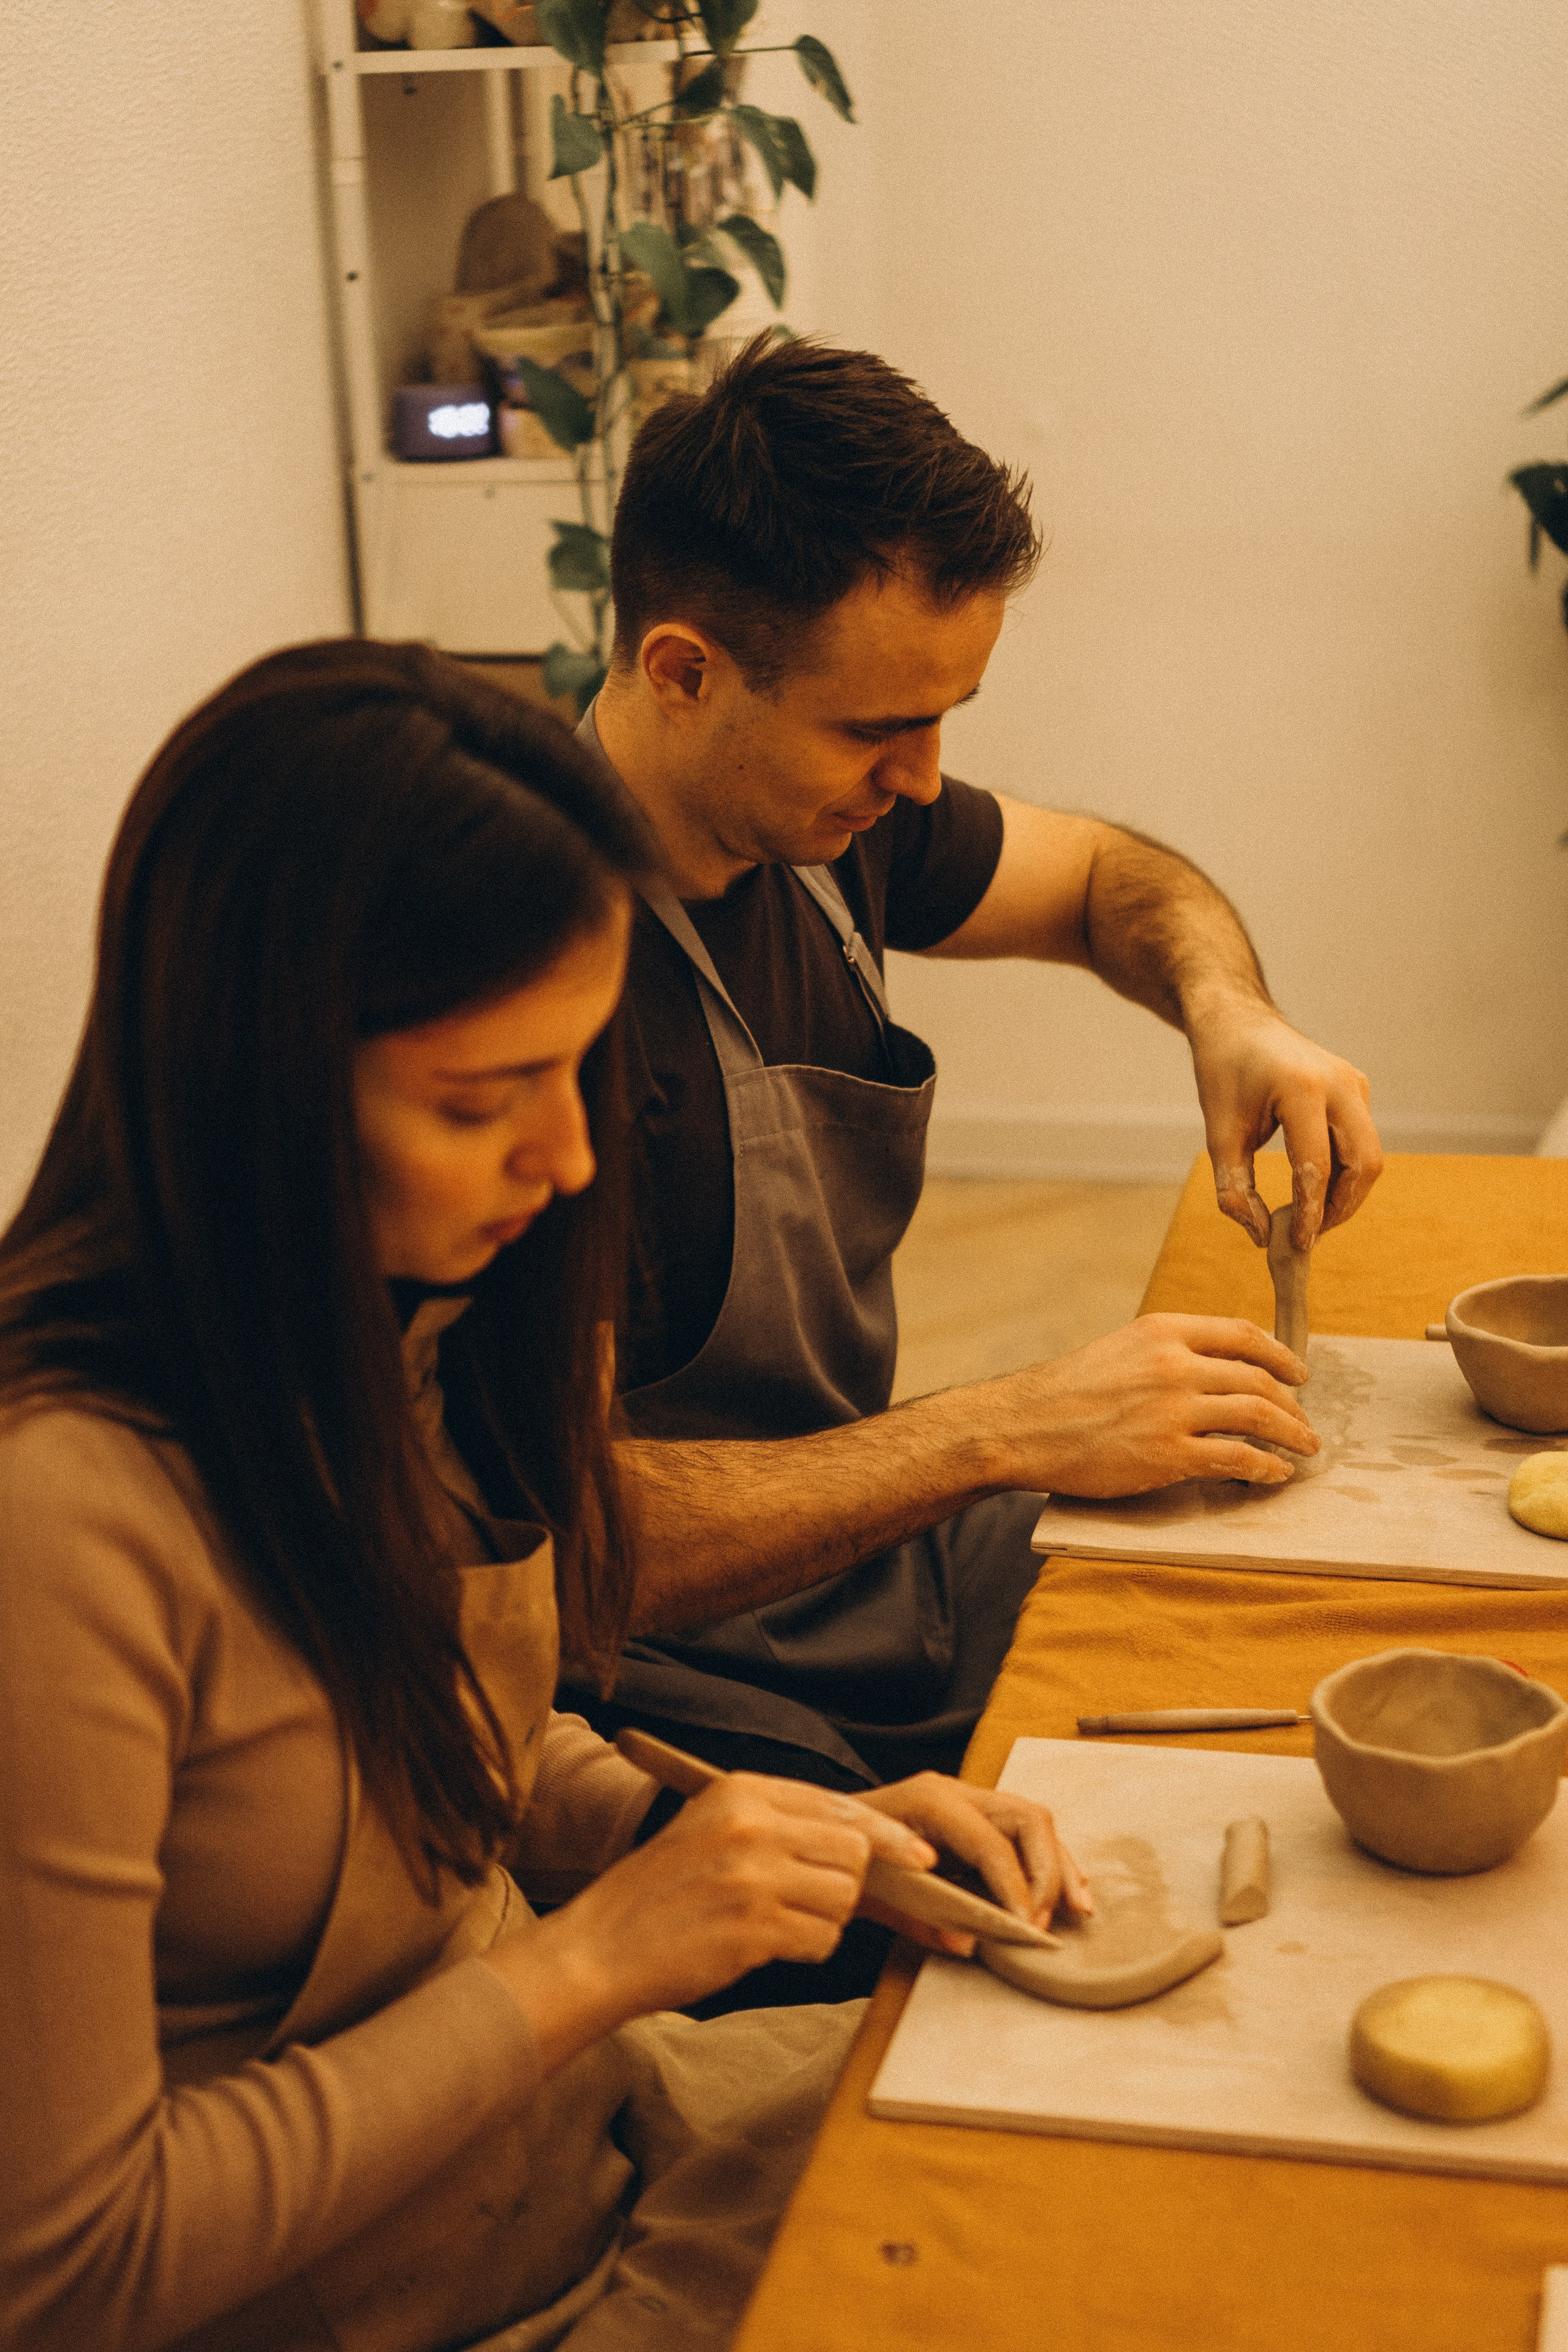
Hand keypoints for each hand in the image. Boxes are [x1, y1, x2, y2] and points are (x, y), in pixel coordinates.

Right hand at [481, 1773, 933, 2070]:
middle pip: (854, 1852)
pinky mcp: (754, 1929)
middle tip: (806, 1902)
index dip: (886, 1836)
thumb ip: (777, 1824)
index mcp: (740, 1791)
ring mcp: (753, 1877)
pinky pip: (821, 1940)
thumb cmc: (656, 1896)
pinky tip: (763, 1946)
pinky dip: (805, 1949)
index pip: (840, 1806)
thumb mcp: (710, 1830)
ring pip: (844, 1899)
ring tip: (775, 1925)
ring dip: (824, 1920)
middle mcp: (751, 1825)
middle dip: (845, 1884)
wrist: (598, 1949)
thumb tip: (860, 1839)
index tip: (918, 1854)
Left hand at [858, 1773, 1093, 1956]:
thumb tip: (968, 1944)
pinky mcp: (978, 1813)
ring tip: (1079, 1908)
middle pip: (1026, 1819)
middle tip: (1044, 1923)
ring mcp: (969, 1797)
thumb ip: (922, 1920)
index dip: (1016, 1888)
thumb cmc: (851, 1861)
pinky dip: (1050, 1860)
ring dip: (1060, 1866)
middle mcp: (955, 1791)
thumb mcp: (877, 1894)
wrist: (831, 1836)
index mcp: (929, 1802)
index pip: (992, 1843)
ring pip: (1034, 1821)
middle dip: (1047, 1873)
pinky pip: (1026, 1830)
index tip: (1025, 1929)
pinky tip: (1068, 1888)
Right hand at [978, 1312, 1315, 1496]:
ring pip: (1258, 1417)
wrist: (1024, 1426)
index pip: (1244, 1336)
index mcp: (1164, 1331)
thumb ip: (1170, 1351)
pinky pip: (1238, 1458)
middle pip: (1258, 1380)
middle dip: (1293, 1405)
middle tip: (1306, 1423)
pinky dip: (1266, 1467)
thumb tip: (1220, 1368)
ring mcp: (1173, 1409)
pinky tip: (1274, 1473)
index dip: (1282, 1357)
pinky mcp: (1167, 1453)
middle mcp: (1174, 1364)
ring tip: (1305, 1448)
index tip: (1300, 1373)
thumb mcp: (1122, 1349)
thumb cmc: (1069, 1391)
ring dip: (1292, 1434)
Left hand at [1187, 995, 1381, 1249]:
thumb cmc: (1223, 1073)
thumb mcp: (1218, 1134)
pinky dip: (1345, 1172)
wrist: (1237, 1023)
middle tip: (1308, 1236)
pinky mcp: (1358, 1089)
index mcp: (1302, 1088)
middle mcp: (1340, 1083)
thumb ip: (1234, 1188)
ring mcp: (1355, 1083)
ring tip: (1310, 1218)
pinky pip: (1362, 1141)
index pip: (1317, 1167)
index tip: (1296, 1245)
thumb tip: (1261, 1236)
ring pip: (1369, 1156)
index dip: (1310, 1213)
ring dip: (1345, 1195)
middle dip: (1339, 1208)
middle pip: (1363, 1164)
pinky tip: (1315, 1189)